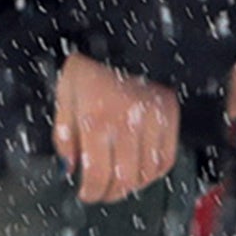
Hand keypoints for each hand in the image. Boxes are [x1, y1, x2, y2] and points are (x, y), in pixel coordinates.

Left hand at [54, 51, 185, 204]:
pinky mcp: (170, 116)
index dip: (91, 191)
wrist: (124, 40)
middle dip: (110, 194)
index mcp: (96, 118)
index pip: (96, 172)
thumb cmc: (88, 69)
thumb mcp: (64, 97)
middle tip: (101, 194)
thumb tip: (69, 168)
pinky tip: (141, 172)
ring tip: (119, 185)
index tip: (85, 195)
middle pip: (124, 179)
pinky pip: (167, 158)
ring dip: (132, 186)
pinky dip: (154, 173)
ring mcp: (153, 120)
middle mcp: (127, 123)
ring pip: (147, 172)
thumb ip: (65, 135)